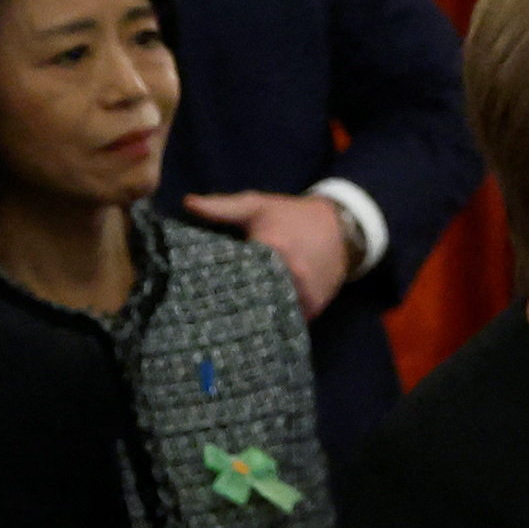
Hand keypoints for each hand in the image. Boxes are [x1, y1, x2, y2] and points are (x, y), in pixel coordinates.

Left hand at [184, 189, 355, 316]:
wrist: (341, 229)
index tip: (195, 287)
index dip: (213, 281)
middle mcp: (289, 277)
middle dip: (230, 304)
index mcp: (271, 249)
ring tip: (228, 321)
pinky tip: (255, 324)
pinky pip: (286, 322)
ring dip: (251, 317)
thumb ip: (222, 206)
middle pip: (249, 300)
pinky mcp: (313, 311)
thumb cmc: (292, 216)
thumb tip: (187, 204)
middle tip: (206, 310)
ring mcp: (302, 297)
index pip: (232, 273)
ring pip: (268, 316)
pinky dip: (272, 322)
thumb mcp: (257, 205)